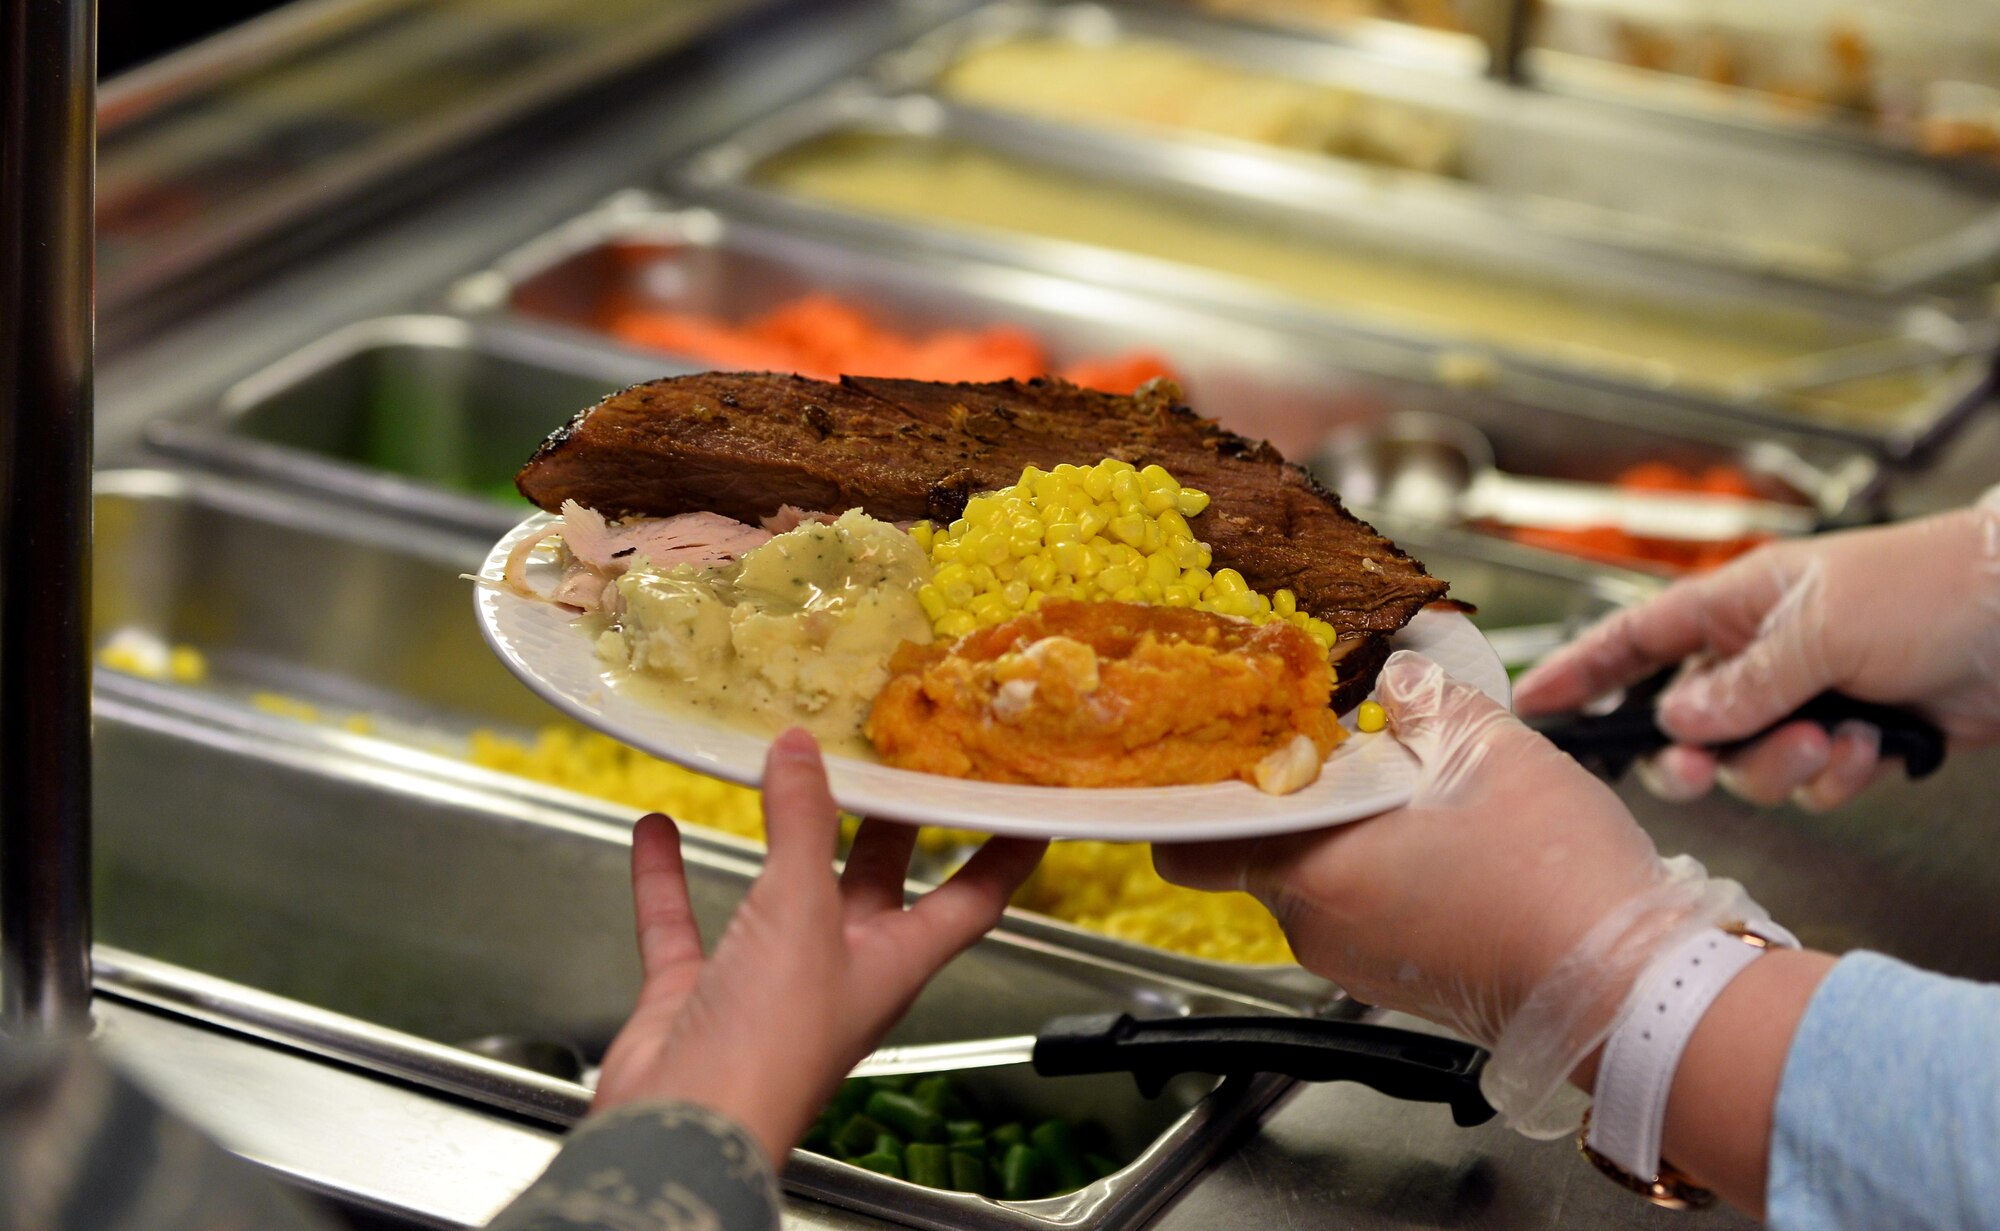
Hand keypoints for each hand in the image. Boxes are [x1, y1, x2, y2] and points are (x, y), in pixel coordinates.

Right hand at [590, 728, 1046, 1164]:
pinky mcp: (700, 995)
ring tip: (779, 769)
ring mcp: (768, 984)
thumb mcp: (801, 909)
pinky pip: (686, 923)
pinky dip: (669, 878)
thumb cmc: (772, 1041)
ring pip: (780, 895)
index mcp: (896, 960)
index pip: (974, 896)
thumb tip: (803, 749)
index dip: (1006, 851)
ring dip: (775, 838)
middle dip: (884, 821)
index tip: (1029, 802)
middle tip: (892, 753)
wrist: (687, 1128)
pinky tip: (658, 829)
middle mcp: (840, 970)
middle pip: (875, 881)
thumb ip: (801, 822)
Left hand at [1156, 652, 1769, 1132]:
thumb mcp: (1492, 752)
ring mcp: (1360, 964)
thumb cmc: (1555, 882)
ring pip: (1320, 880)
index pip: (1193, 844)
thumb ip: (1430, 703)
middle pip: (1264, 851)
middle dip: (1296, 797)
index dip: (1200, 792)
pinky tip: (1441, 836)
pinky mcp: (1404, 981)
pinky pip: (1367, 912)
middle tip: (1336, 742)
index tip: (1222, 747)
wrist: (1630, 991)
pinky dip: (1384, 870)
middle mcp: (1318, 929)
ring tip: (1405, 782)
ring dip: (1347, 831)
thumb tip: (1398, 679)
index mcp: (1311, 873)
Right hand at [1514, 494, 1999, 809]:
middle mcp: (1765, 656)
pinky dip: (1840, 777)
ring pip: (1751, 764)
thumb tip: (1678, 721)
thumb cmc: (1930, 589)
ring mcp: (1809, 699)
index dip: (1583, 672)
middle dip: (1698, 756)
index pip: (1636, 640)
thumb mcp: (1821, 631)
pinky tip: (1875, 748)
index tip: (1536, 704)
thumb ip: (1743, 684)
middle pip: (1688, 725)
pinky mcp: (1855, 739)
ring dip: (1786, 765)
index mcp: (1741, 606)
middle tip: (1702, 769)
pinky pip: (1813, 783)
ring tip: (1834, 739)